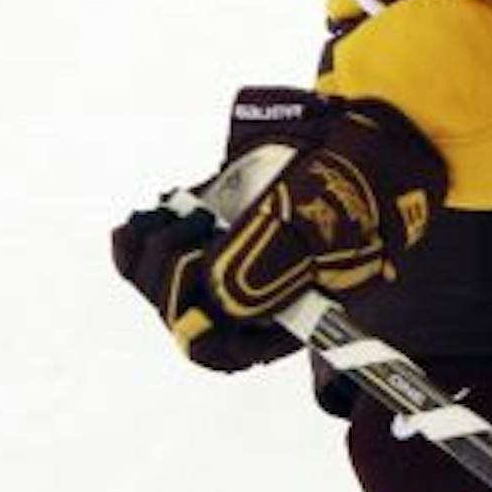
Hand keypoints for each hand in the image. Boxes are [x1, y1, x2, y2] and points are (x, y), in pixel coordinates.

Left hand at [111, 89, 446, 372]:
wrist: (360, 143)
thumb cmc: (348, 188)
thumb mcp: (317, 225)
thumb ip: (272, 262)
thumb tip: (217, 297)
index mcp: (287, 318)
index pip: (225, 348)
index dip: (196, 322)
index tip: (194, 274)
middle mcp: (257, 301)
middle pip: (189, 318)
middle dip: (168, 279)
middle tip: (184, 230)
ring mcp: (233, 267)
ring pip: (168, 288)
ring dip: (151, 257)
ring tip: (158, 219)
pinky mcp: (213, 236)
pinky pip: (159, 257)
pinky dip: (137, 246)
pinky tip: (130, 227)